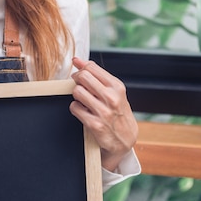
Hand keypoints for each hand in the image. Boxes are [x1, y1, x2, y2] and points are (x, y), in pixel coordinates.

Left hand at [69, 57, 138, 171]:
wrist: (125, 140)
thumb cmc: (118, 113)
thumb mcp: (114, 92)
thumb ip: (97, 76)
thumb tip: (77, 61)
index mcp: (117, 86)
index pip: (91, 67)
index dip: (80, 68)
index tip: (78, 71)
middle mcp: (111, 97)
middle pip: (82, 77)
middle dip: (77, 80)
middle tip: (80, 86)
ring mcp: (103, 111)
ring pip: (77, 91)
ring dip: (76, 96)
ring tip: (83, 101)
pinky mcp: (94, 124)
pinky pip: (74, 108)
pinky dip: (76, 109)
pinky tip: (83, 112)